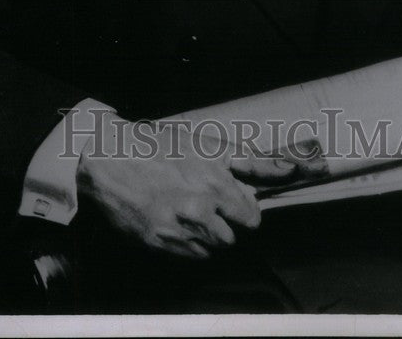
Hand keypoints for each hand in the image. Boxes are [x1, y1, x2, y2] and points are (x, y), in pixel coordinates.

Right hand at [77, 114, 296, 258]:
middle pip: (232, 239)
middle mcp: (199, 211)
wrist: (109, 158)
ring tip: (190, 214)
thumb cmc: (160, 145)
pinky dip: (187, 245)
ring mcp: (177, 230)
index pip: (251, 220)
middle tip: (208, 208)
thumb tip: (292, 168)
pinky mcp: (157, 244)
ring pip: (210, 250)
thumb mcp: (209, 144)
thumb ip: (253, 161)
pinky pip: (188, 257)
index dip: (244, 211)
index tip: (234, 204)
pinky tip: (176, 223)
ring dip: (207, 237)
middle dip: (225, 225)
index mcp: (215, 183)